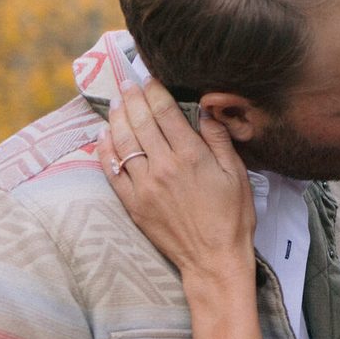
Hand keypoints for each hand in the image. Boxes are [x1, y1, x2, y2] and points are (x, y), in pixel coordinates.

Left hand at [100, 75, 256, 288]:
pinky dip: (105, 150)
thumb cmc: (231, 217)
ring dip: (117, 118)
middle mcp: (163, 167)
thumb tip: (206, 109)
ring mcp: (144, 186)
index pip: (165, 112)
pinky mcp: (133, 203)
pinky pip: (112, 170)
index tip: (150, 79)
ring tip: (116, 103)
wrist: (213, 259)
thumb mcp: (236, 174)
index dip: (154, 91)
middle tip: (127, 83)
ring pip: (123, 141)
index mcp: (191, 156)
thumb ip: (218, 139)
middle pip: (140, 121)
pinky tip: (103, 135)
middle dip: (132, 98)